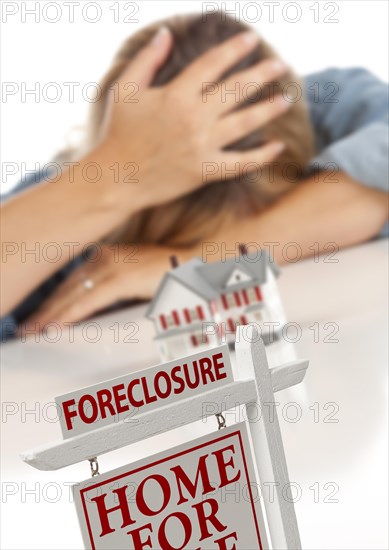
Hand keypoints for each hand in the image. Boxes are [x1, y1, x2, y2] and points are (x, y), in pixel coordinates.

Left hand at [19, 244, 183, 329]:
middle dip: (45, 308)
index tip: (37, 315)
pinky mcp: (121, 278)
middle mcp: (105, 257)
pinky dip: (69, 314)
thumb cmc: (168, 274)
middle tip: (27, 327)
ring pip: (72, 293)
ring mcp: (113, 266)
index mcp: (106, 256)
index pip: (70, 279)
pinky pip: (88, 300)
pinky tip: (55, 325)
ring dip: (51, 314)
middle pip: (66, 286)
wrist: (193, 265)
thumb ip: (111, 289)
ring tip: (34, 330)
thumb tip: (93, 308)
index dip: (52, 298)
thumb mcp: (133, 279)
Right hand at [99, 27, 290, 212]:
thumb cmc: (118, 133)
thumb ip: (146, 60)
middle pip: (237, 89)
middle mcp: (194, 118)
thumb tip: (166, 33)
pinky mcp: (205, 171)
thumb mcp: (124, 90)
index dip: (235, 49)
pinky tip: (277, 147)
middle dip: (262, 74)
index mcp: (176, 95)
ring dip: (268, 109)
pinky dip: (261, 156)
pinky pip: (240, 163)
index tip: (252, 39)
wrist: (117, 178)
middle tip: (280, 65)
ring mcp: (202, 146)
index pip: (213, 64)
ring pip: (245, 123)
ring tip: (286, 98)